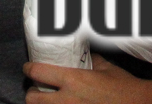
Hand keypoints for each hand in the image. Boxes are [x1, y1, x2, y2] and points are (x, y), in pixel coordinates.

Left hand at [24, 57, 144, 103]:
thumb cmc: (123, 86)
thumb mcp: (105, 67)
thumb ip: (89, 60)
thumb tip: (82, 53)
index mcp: (73, 80)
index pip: (38, 72)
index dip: (29, 69)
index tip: (28, 68)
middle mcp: (67, 100)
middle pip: (32, 98)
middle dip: (31, 93)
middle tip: (36, 88)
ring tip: (47, 100)